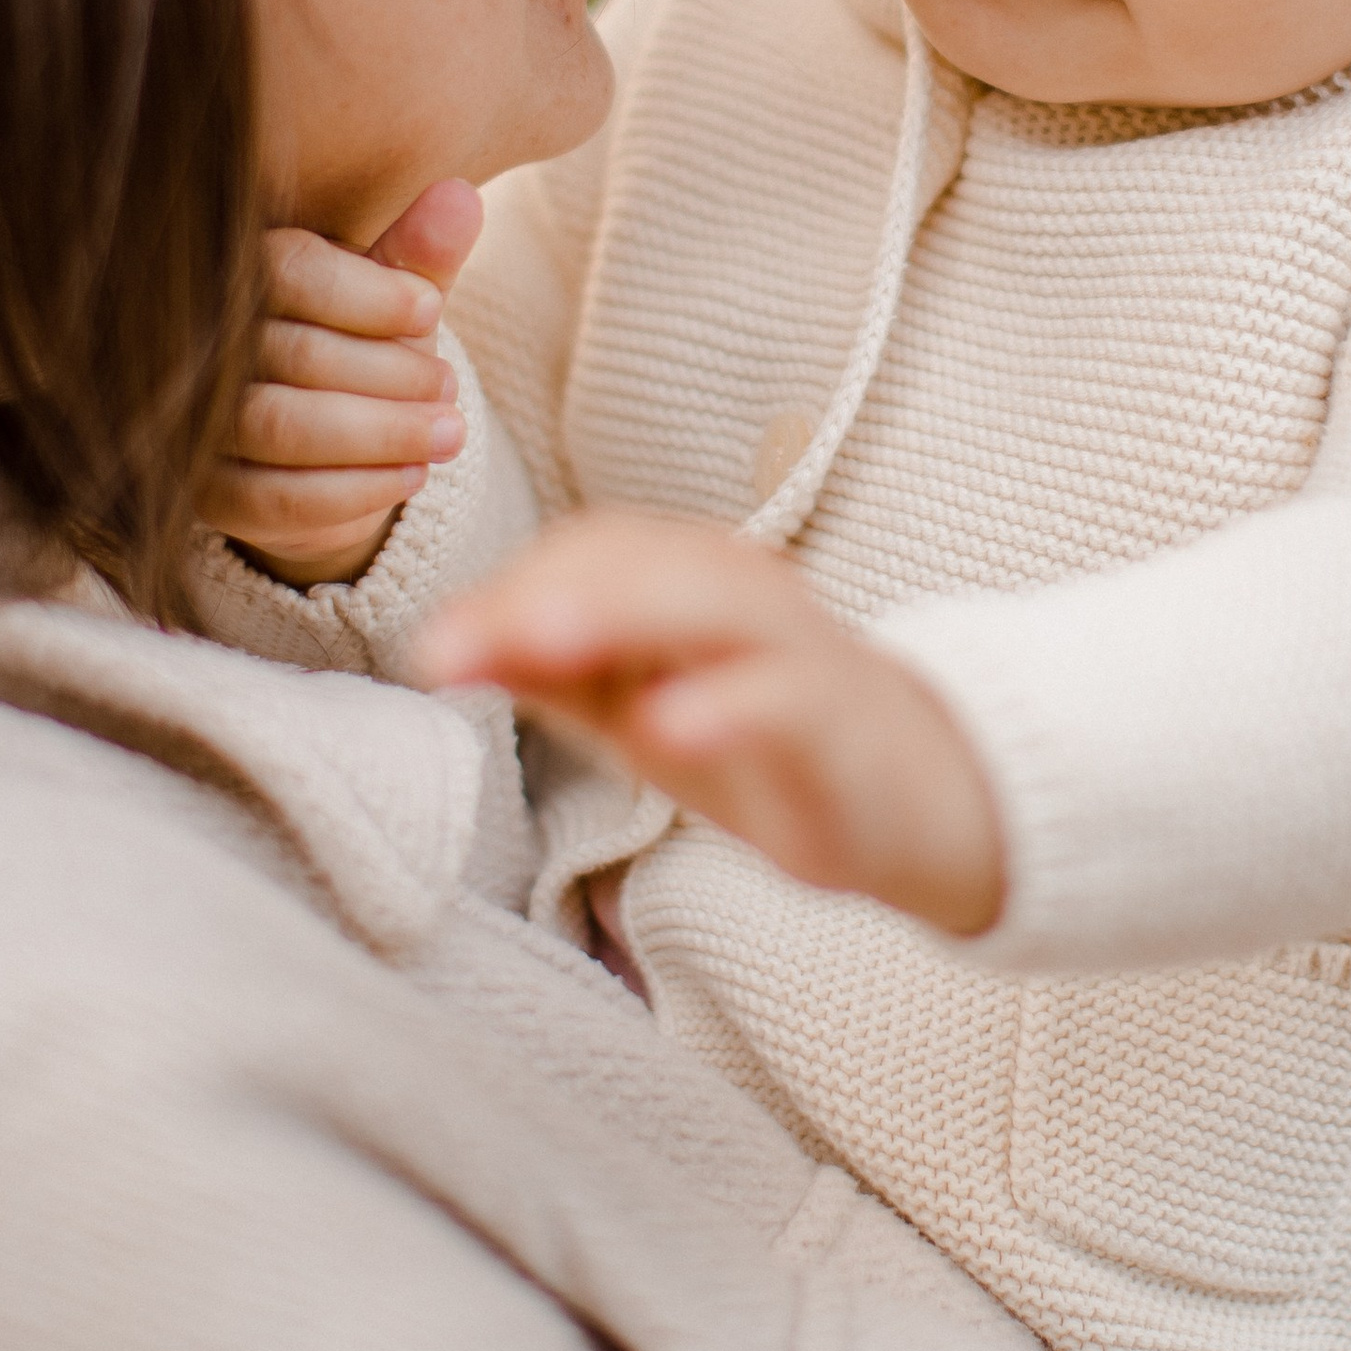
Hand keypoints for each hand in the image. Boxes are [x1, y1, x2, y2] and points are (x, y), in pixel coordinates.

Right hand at [205, 179, 483, 587]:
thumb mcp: (399, 301)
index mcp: (241, 275)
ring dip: (382, 433)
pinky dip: (357, 489)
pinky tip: (412, 476)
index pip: (287, 269)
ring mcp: (197, 425)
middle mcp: (203, 346)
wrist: (337, 454)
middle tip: (449, 386)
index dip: (367, 292)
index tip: (430, 307)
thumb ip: (420, 255)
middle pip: (296, 353)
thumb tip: (459, 196)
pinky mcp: (209, 498)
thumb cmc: (365, 351)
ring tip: (449, 433)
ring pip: (283, 426)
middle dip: (390, 373)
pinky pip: (279, 499)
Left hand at [413, 511, 1007, 937]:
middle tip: (460, 644)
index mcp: (689, 581)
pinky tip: (669, 725)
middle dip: (546, 595)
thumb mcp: (638, 713)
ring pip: (716, 605)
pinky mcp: (843, 719)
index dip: (511, 590)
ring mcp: (799, 650)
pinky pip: (786, 697)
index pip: (593, 552)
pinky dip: (727, 705)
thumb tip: (440, 644)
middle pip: (645, 563)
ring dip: (622, 615)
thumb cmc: (759, 741)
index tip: (436, 650)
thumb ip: (551, 672)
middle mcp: (744, 593)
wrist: (914, 798)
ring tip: (540, 644)